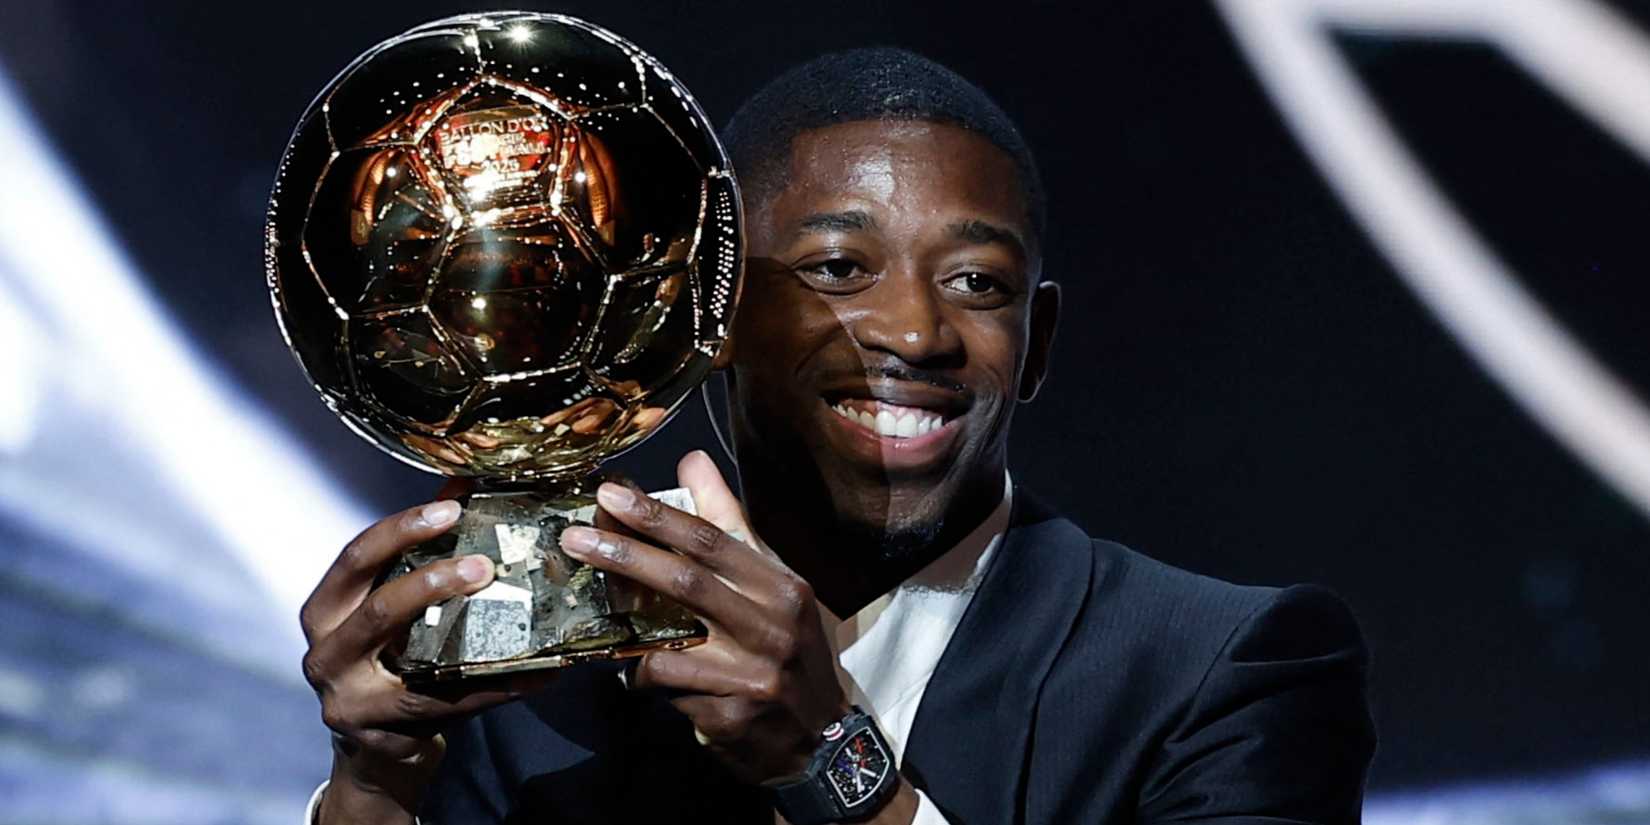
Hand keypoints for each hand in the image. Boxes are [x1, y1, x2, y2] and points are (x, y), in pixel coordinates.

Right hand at [299, 485, 555, 822]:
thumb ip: (416, 548)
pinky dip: (498, 685)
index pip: (354, 558)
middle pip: (378, 608)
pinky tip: (538, 671)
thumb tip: (463, 483)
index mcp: (325, 610)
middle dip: (433, 581)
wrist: (376, 749)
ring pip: (414, 661)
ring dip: (466, 630)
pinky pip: (452, 704)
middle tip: (484, 563)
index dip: (400, 529)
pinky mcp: (387, 733)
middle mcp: (326, 654)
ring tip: (514, 612)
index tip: (450, 507)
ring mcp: (352, 700)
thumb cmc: (387, 659)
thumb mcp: (388, 603)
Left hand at [560, 451, 848, 783]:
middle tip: (575, 539)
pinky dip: (640, 677)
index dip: (658, 515)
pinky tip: (629, 672)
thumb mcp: (774, 583)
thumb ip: (730, 524)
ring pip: (669, 643)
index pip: (714, 540)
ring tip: (588, 610)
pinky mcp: (730, 716)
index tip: (611, 494)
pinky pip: (667, 689)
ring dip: (623, 627)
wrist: (823, 738)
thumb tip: (693, 461)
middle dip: (625, 556)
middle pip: (687, 582)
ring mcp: (752, 675)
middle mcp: (772, 626)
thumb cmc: (790, 648)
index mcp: (782, 586)